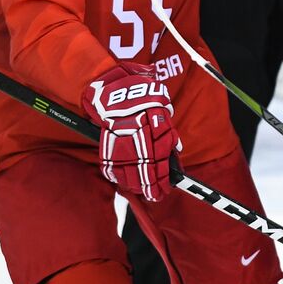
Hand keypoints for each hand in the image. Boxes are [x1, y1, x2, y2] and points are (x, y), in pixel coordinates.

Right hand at [81, 64, 179, 201]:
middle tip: (155, 195)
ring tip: (142, 191)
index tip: (166, 188)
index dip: (162, 178)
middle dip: (150, 185)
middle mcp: (136, 137)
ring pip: (126, 169)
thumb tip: (176, 150)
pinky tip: (123, 181)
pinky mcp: (106, 142)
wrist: (117, 87)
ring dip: (134, 184)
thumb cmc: (144, 97)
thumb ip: (168, 132)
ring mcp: (119, 141)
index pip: (158, 160)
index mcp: (152, 128)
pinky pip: (110, 164)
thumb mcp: (163, 110)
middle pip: (143, 169)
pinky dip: (116, 174)